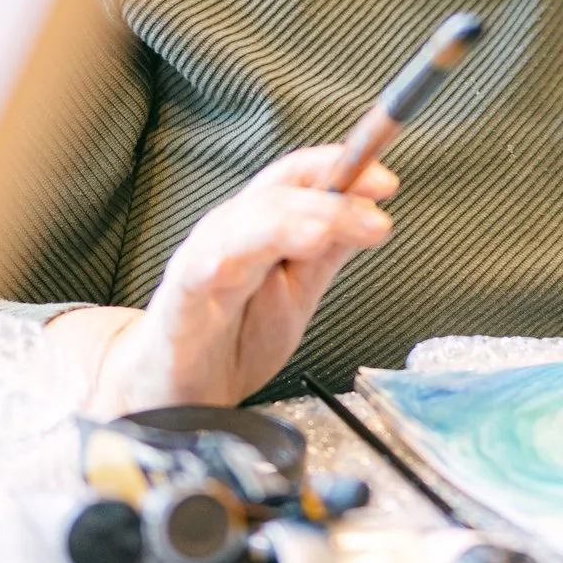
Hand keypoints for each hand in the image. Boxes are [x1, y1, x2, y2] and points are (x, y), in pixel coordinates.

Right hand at [61, 146, 397, 414]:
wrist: (177, 392)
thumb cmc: (233, 337)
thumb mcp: (298, 293)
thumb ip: (328, 253)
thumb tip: (372, 214)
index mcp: (264, 223)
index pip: (301, 177)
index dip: (342, 169)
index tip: (385, 182)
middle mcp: (234, 229)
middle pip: (280, 193)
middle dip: (330, 200)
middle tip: (375, 217)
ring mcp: (205, 258)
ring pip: (247, 225)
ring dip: (288, 221)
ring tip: (324, 230)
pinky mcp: (182, 296)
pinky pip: (204, 270)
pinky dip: (225, 258)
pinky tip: (244, 262)